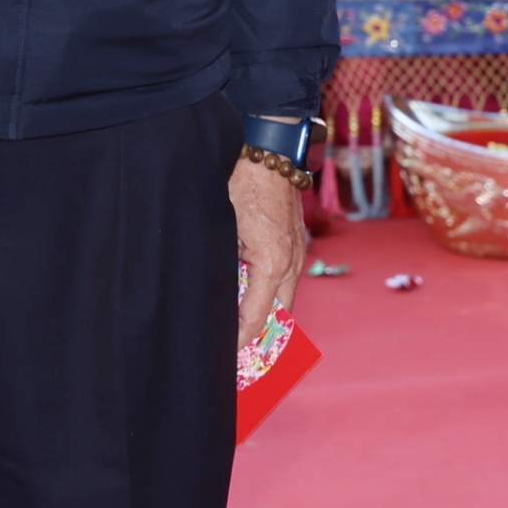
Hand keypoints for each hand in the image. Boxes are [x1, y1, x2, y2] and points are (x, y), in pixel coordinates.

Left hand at [230, 154, 307, 351]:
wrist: (269, 147)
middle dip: (262, 340)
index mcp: (273, 263)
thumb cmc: (241, 181)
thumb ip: (222, 267)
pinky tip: (254, 302)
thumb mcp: (223, 227)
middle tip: (241, 361)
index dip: (240, 342)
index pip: (258, 318)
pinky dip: (272, 296)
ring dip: (268, 318)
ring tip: (246, 339)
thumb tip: (210, 298)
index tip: (225, 358)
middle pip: (279, 316)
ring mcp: (297, 251)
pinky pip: (286, 279)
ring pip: (285, 298)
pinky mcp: (295, 240)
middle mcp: (291, 261)